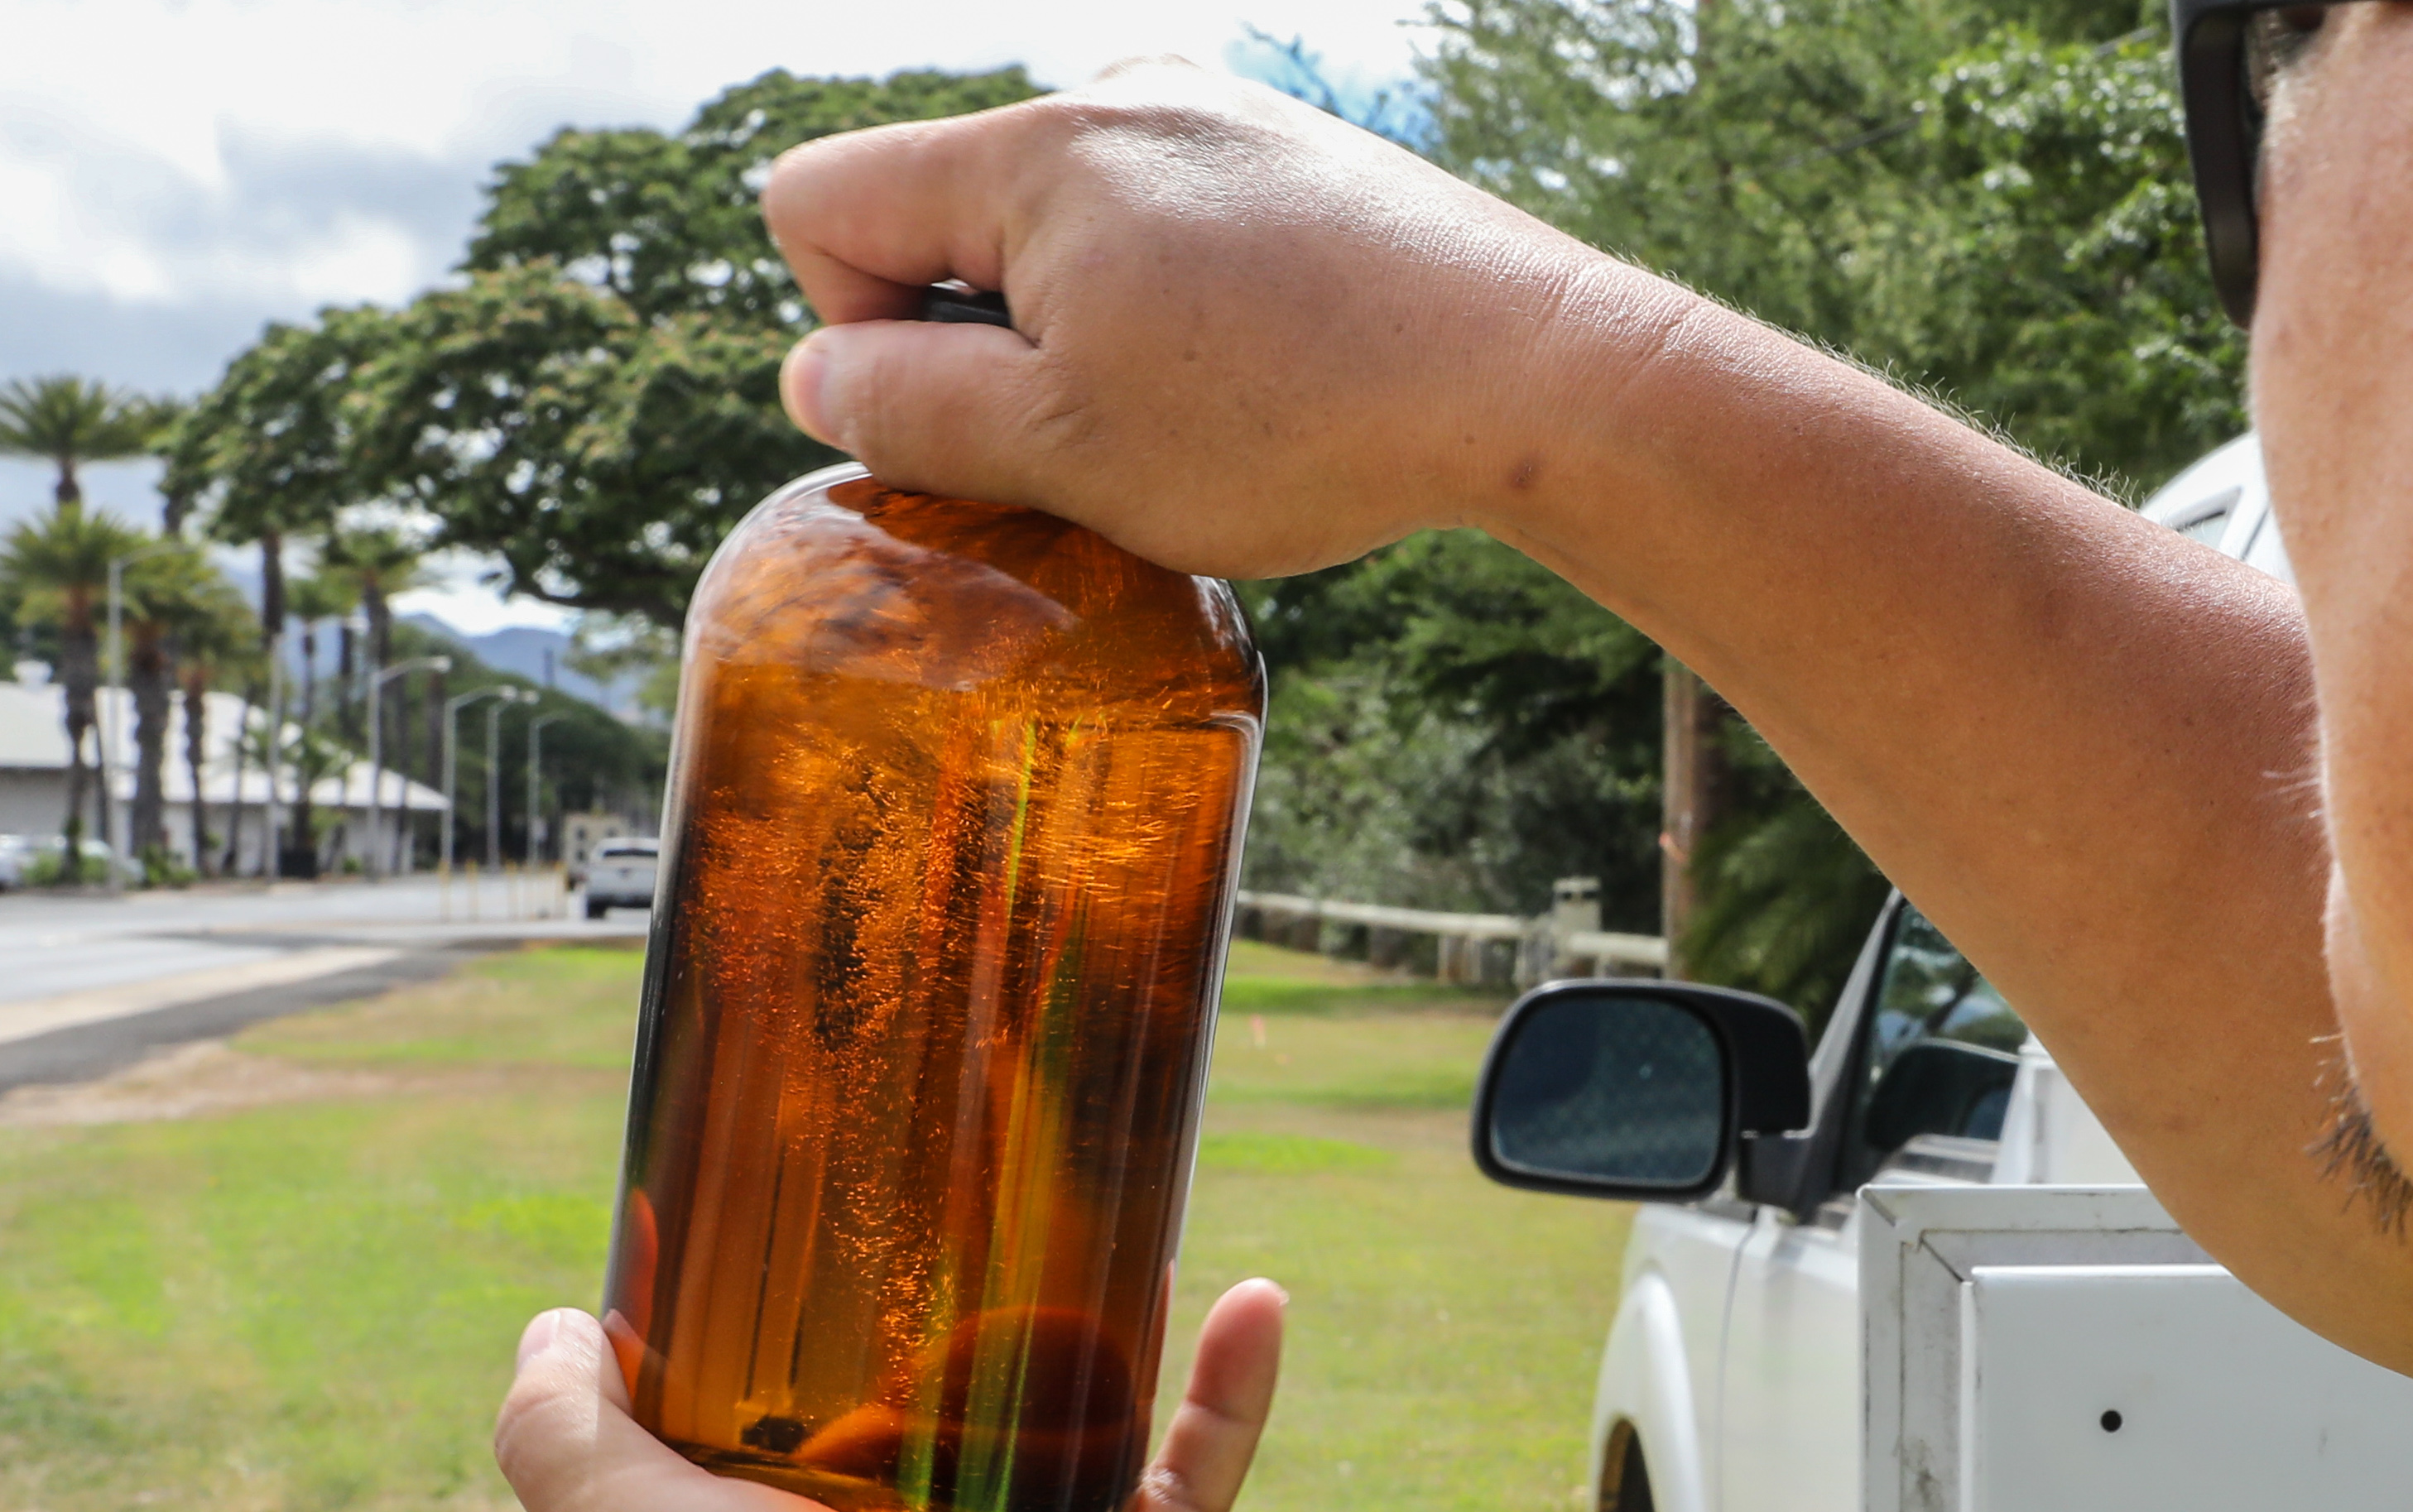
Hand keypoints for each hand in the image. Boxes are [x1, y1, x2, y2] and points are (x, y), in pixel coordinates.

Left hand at [494, 1279, 1287, 1511]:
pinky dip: (1229, 1401)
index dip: (779, 1323)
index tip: (806, 1208)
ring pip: (1071, 1433)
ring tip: (1120, 1219)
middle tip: (983, 1186)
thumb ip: (564, 1440)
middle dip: (958, 1310)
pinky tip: (1257, 1300)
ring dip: (1108, 1333)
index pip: (767, 1421)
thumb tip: (555, 1323)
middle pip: (928, 1413)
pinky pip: (1188, 1483)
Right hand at [762, 59, 1668, 578]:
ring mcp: (1214, 117)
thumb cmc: (1298, 417)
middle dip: (982, 343)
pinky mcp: (1289, 161)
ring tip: (1199, 414)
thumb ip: (906, 411)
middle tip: (1102, 435)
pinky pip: (1160, 234)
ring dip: (1082, 340)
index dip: (851, 335)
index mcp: (1033, 149)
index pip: (820, 204)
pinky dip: (1173, 317)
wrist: (1530, 375)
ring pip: (1058, 238)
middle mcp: (1117, 96)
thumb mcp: (1064, 448)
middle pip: (941, 219)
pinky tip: (1262, 380)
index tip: (974, 415)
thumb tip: (814, 377)